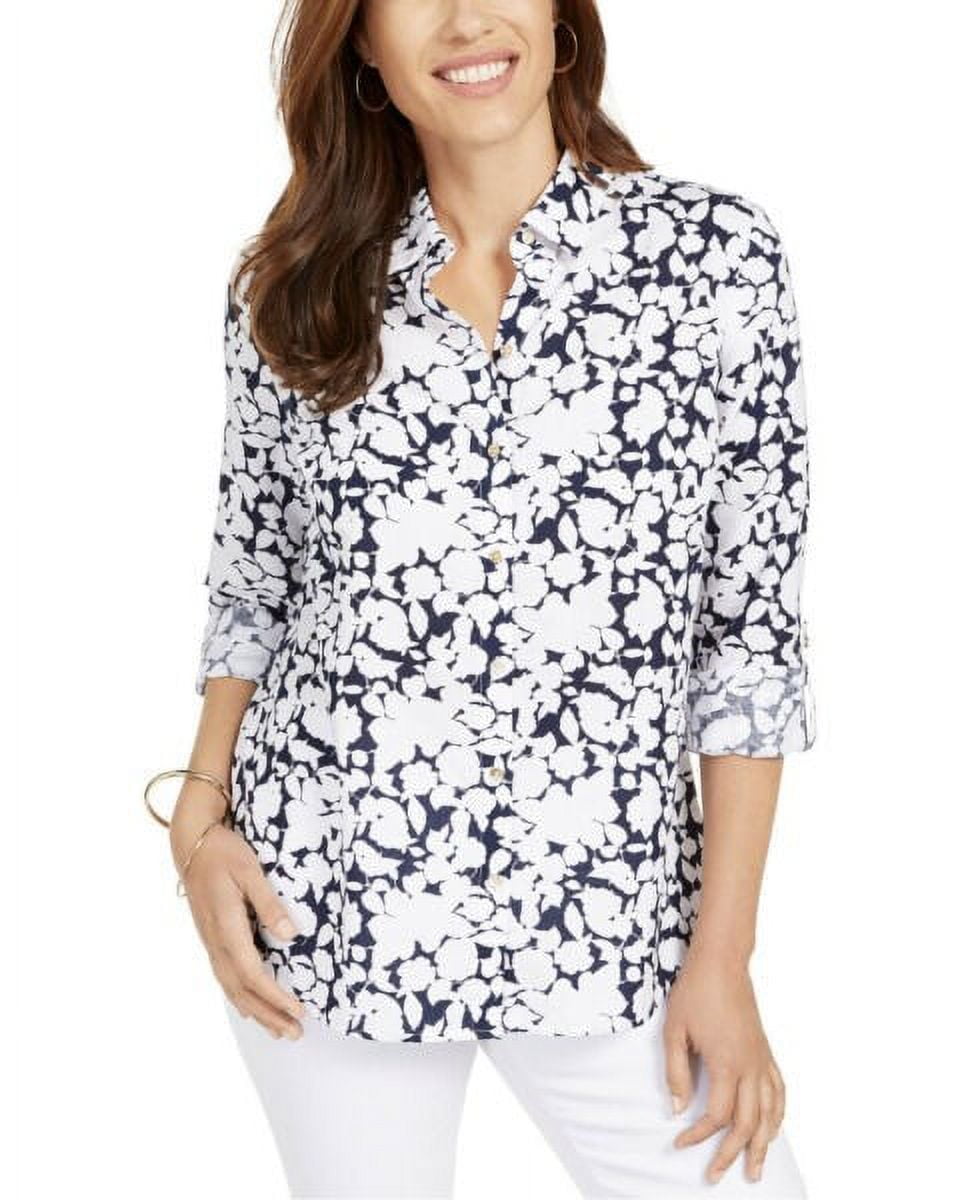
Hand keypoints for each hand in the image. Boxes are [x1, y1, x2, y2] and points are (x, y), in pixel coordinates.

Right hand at [170, 788, 305, 1040]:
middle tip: (294, 1033)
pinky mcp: (211, 937)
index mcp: (226, 927)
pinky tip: (251, 1005)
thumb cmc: (223, 852)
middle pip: (242, 990)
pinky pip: (225, 976)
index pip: (253, 974)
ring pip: (231, 987)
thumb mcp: (250, 871)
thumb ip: (269, 904)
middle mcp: (215, 941)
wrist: (191, 843)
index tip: (298, 1012)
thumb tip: (290, 936)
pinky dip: (240, 996)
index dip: (275, 998)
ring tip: (278, 1029)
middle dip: (269, 1014)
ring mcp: (210, 941)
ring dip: (255, 1011)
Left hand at [663, 944, 785, 1184]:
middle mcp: (750, 1067)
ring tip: (755, 1170)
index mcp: (727, 1064)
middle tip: (716, 1177)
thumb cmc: (695, 992)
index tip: (680, 1142)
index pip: (717, 1116)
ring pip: (770, 1114)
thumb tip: (677, 1109)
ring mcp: (762, 1059)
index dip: (698, 1134)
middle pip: (747, 1124)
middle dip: (732, 1155)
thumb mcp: (674, 1030)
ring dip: (763, 1145)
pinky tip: (772, 1129)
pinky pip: (779, 1092)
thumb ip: (676, 1072)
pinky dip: (778, 1116)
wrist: (722, 962)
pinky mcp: (766, 1051)